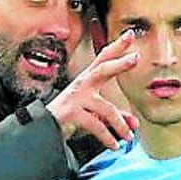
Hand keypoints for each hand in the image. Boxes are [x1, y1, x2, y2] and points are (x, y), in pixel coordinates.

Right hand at [47, 31, 139, 149]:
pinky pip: (96, 125)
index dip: (117, 47)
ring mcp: (77, 97)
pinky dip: (107, 137)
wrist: (45, 126)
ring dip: (120, 124)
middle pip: (103, 70)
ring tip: (128, 136)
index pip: (104, 58)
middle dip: (120, 64)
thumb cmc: (72, 115)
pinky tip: (114, 144)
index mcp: (89, 79)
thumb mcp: (96, 114)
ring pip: (106, 108)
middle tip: (135, 57)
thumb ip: (116, 117)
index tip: (130, 35)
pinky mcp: (71, 112)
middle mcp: (83, 84)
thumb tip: (134, 125)